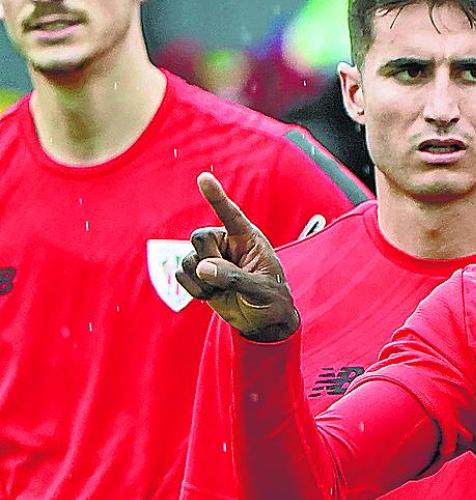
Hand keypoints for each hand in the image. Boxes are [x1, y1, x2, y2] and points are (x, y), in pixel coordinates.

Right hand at [176, 173, 298, 341]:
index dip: (216, 197)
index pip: (230, 214)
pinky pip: (181, 275)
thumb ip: (234, 277)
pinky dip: (195, 290)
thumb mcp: (260, 290)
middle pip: (199, 236)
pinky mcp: (198, 274)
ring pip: (188, 259)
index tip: (203, 178)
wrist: (261, 321)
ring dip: (203, 281)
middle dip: (209, 260)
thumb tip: (203, 268)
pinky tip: (213, 295)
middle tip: (230, 277)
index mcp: (248, 238)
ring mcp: (211, 258)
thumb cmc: (270, 300)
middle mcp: (227, 243)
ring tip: (225, 290)